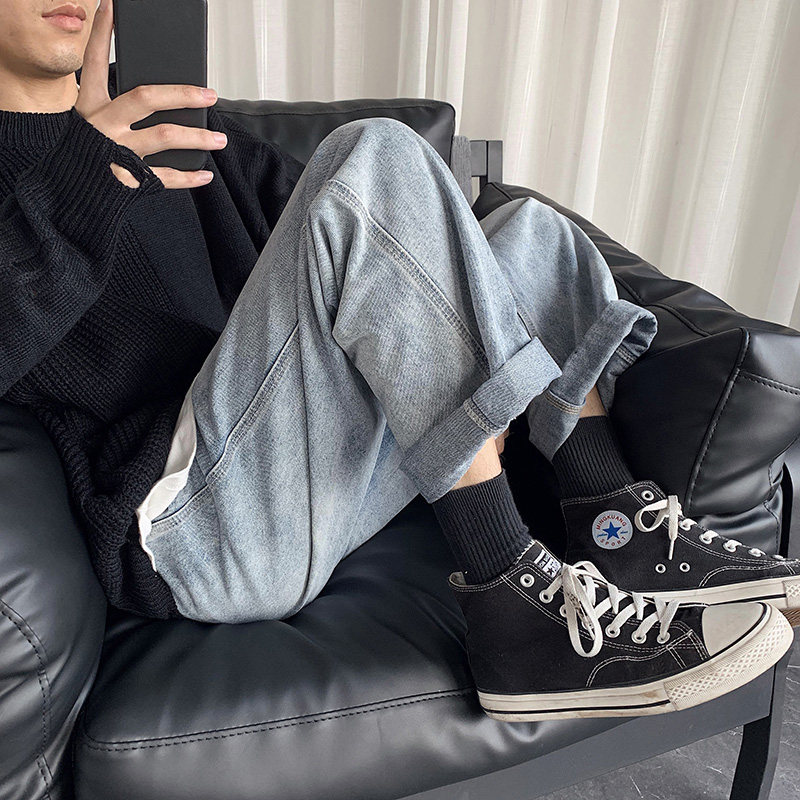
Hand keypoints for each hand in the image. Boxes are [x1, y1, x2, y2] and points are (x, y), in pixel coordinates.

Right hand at [74, 0, 224, 188]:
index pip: (96, 61)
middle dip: (183, 94)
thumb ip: (116, 106)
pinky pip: (165, 177)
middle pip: (147, 98)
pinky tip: (205, 174)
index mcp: (90, 106)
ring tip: (219, 139)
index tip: (112, 7)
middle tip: (209, 94)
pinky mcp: (128, 179)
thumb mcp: (89, 122)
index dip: (103, 33)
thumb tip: (158, 94)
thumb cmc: (85, 156)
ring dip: (197, 137)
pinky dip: (189, 177)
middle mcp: (104, 125)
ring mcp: (118, 151)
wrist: (67, 196)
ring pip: (165, 137)